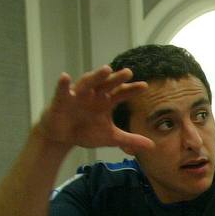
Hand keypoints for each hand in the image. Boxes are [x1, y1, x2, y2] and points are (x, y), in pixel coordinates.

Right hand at [35, 66, 154, 154]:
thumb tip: (153, 146)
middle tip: (129, 72)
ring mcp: (78, 95)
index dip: (132, 89)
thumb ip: (130, 140)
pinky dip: (63, 84)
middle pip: (107, 84)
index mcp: (106, 101)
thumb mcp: (111, 137)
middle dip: (116, 78)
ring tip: (106, 69)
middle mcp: (94, 95)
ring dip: (96, 76)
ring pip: (88, 83)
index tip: (145, 86)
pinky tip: (65, 77)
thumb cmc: (87, 132)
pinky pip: (62, 90)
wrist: (63, 137)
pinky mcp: (61, 99)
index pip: (121, 93)